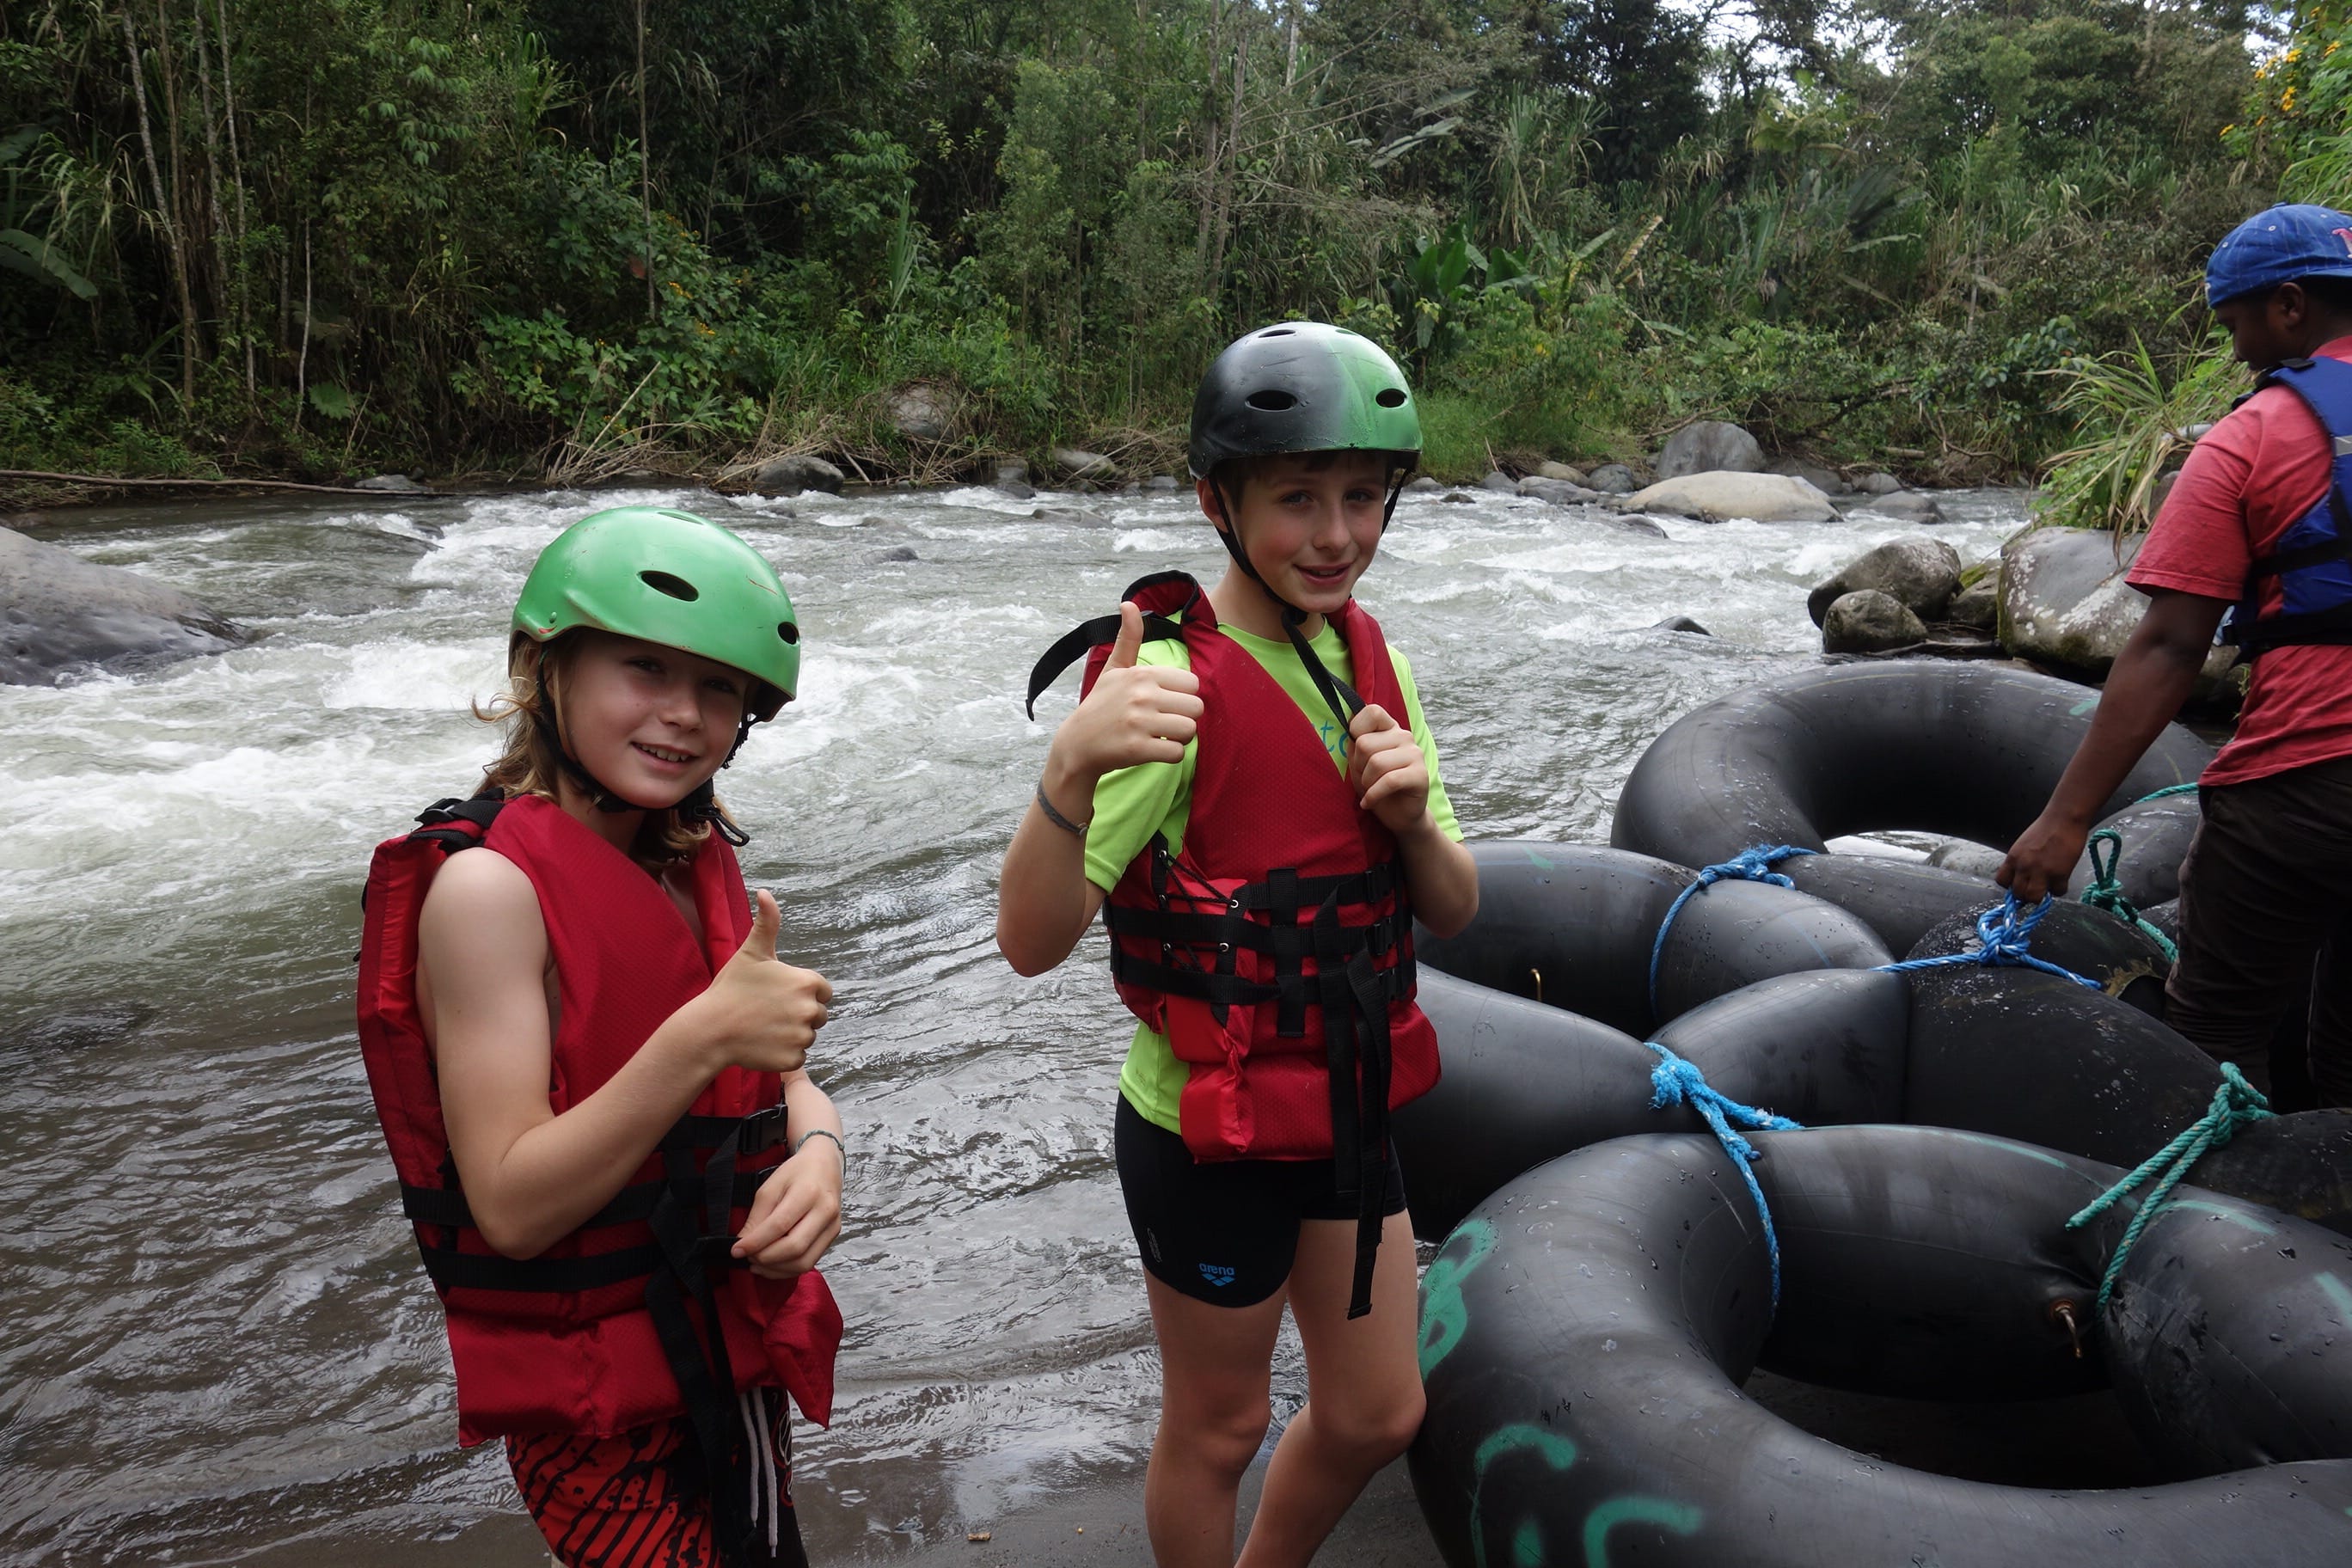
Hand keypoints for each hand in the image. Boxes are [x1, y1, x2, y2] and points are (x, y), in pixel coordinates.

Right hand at [699, 891, 830, 1075]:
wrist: (709, 1029)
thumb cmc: (731, 989)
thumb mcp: (751, 952)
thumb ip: (767, 922)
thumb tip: (765, 892)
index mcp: (807, 982)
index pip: (822, 990)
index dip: (801, 992)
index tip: (778, 994)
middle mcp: (810, 1010)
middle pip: (818, 1014)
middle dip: (798, 1013)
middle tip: (769, 1011)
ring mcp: (802, 1037)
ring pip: (808, 1035)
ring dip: (791, 1033)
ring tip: (764, 1027)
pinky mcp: (793, 1059)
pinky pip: (798, 1056)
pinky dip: (784, 1052)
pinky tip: (763, 1043)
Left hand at [731, 1134, 842, 1277]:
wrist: (825, 1166)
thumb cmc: (797, 1173)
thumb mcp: (771, 1186)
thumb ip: (757, 1216)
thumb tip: (744, 1243)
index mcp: (808, 1192)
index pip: (780, 1225)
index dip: (756, 1242)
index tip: (737, 1250)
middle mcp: (825, 1211)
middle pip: (794, 1247)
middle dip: (766, 1258)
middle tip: (748, 1257)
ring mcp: (832, 1226)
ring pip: (804, 1261)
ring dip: (776, 1269)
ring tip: (757, 1264)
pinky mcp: (833, 1236)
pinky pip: (810, 1261)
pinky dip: (788, 1269)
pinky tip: (772, 1265)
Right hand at [1046, 602, 1203, 787]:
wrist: (1077, 744)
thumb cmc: (1101, 705)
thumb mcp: (1113, 668)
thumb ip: (1128, 638)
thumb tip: (1129, 603)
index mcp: (1141, 674)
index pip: (1192, 684)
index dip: (1182, 696)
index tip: (1164, 703)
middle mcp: (1142, 695)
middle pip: (1196, 708)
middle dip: (1184, 718)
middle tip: (1163, 723)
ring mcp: (1139, 723)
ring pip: (1190, 731)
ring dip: (1179, 738)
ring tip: (1159, 736)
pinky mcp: (1137, 749)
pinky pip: (1177, 753)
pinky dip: (1169, 755)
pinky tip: (1153, 750)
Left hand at [1347, 703, 1429, 833]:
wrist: (1399, 815)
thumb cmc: (1376, 785)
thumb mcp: (1359, 763)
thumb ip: (1354, 744)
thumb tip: (1349, 729)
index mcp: (1389, 728)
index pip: (1372, 711)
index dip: (1356, 729)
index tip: (1357, 751)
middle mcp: (1404, 736)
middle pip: (1365, 743)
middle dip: (1358, 766)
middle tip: (1365, 778)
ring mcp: (1415, 754)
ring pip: (1376, 762)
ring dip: (1366, 782)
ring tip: (1370, 790)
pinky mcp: (1420, 775)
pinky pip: (1389, 780)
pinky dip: (1374, 795)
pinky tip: (1369, 802)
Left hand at [1995, 811, 2090, 904]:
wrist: (2064, 818)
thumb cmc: (2045, 828)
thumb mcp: (2023, 845)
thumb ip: (2020, 861)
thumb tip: (2022, 877)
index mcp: (2013, 857)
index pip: (2002, 881)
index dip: (2011, 886)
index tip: (2020, 883)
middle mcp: (2024, 866)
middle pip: (2017, 893)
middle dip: (2026, 894)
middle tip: (2035, 888)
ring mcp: (2042, 871)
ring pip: (2033, 898)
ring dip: (2040, 896)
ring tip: (2046, 887)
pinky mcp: (2060, 874)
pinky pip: (2057, 892)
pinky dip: (2059, 889)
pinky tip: (2061, 880)